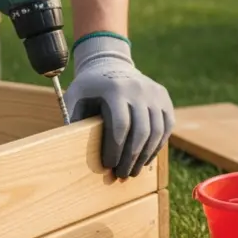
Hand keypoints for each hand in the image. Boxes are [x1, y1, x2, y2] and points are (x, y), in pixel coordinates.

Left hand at [63, 33, 173, 178]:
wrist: (110, 63)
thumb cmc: (89, 87)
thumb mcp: (76, 97)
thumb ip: (74, 119)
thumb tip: (71, 149)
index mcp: (115, 89)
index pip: (120, 126)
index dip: (115, 150)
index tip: (108, 165)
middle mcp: (139, 89)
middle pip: (141, 132)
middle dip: (131, 158)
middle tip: (122, 174)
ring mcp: (155, 93)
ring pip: (156, 132)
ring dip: (145, 156)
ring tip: (133, 171)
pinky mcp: (164, 98)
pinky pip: (166, 127)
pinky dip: (157, 146)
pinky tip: (145, 159)